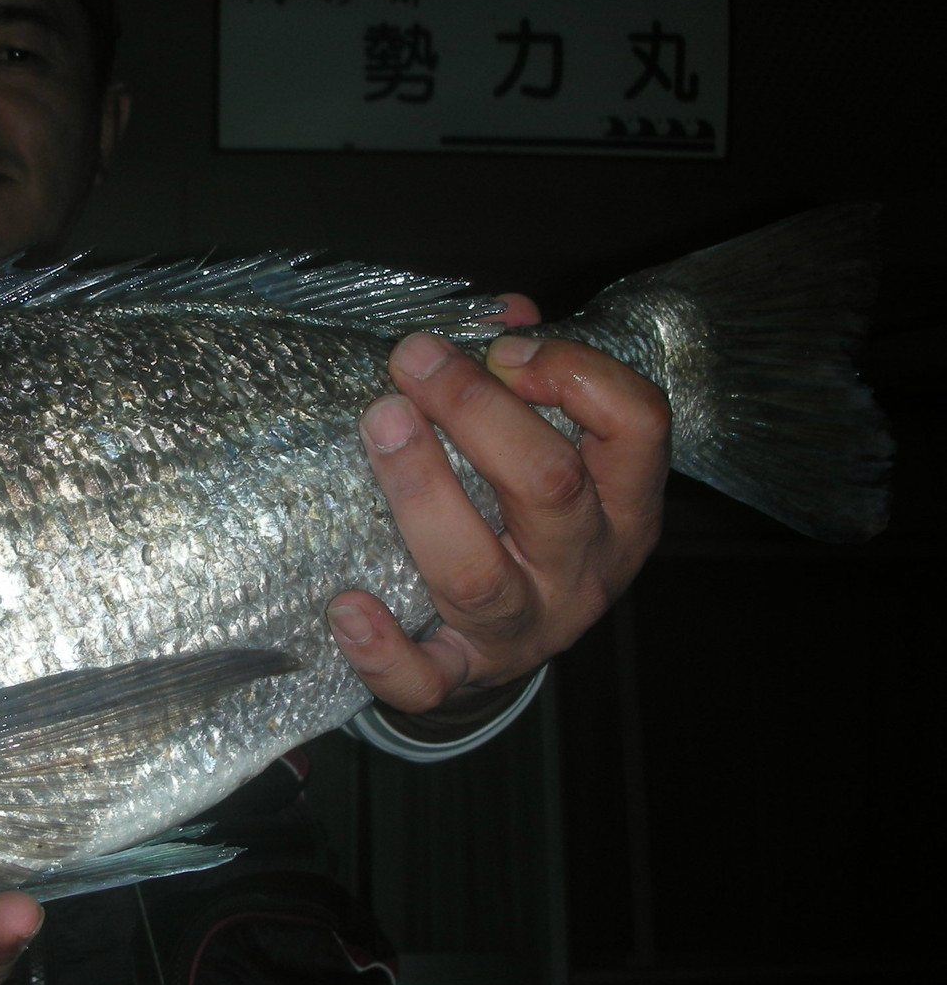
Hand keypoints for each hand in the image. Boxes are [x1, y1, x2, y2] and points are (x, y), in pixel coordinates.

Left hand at [327, 294, 669, 721]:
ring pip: (477, 572)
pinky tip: (345, 605)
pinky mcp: (464, 674)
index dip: (577, 374)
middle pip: (551, 485)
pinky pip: (427, 676)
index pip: (638, 426)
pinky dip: (383, 648)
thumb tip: (504, 308)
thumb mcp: (553, 452)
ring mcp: (525, 627)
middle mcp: (583, 567)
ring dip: (422, 491)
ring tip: (379, 424)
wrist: (505, 645)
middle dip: (478, 412)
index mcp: (621, 502)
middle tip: (413, 359)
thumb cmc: (523, 521)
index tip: (506, 347)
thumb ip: (532, 380)